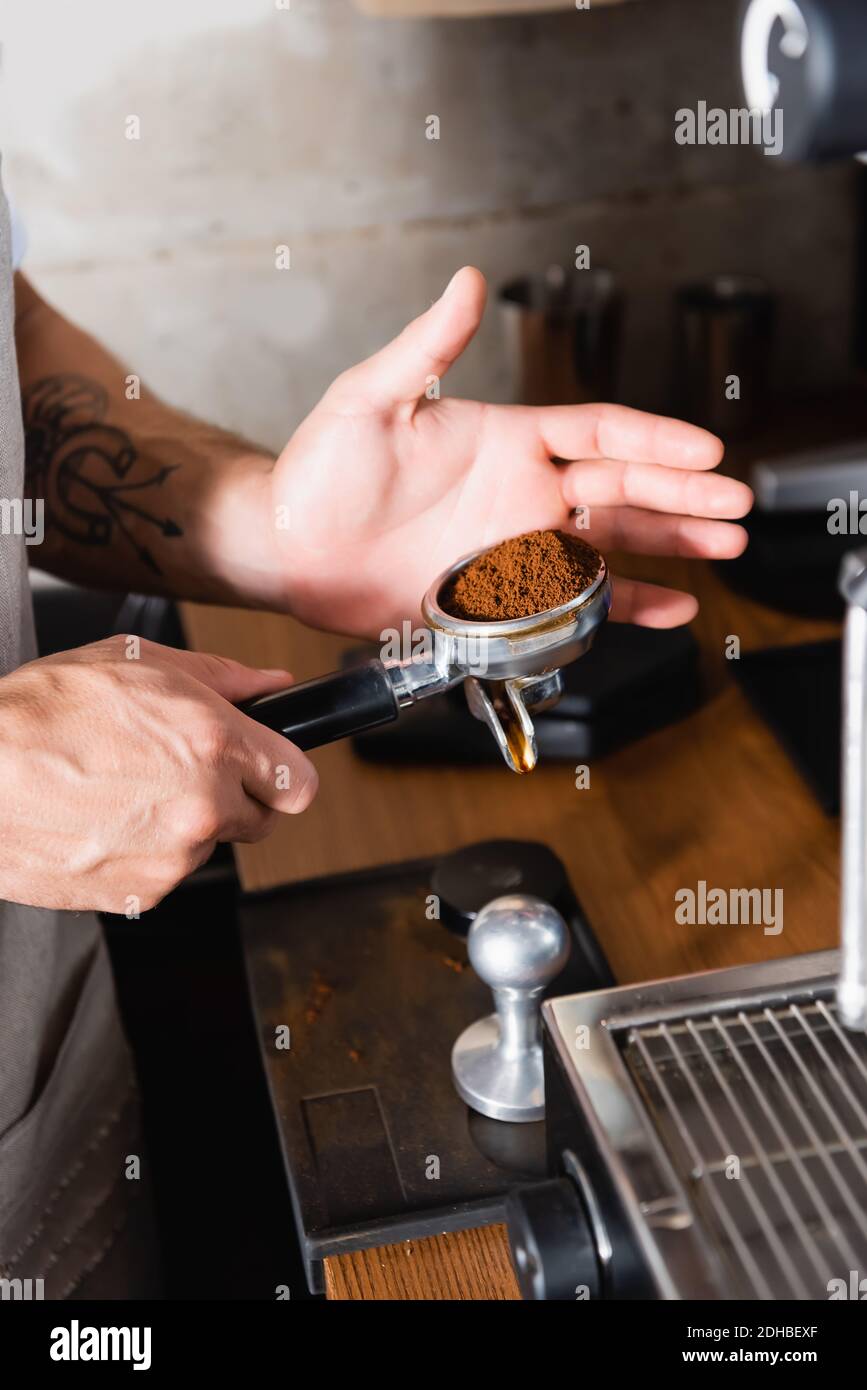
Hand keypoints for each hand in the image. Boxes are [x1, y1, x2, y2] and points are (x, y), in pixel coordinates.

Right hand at [0, 637, 317, 912]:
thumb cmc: (39, 716)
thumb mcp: (135, 662)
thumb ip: (221, 677)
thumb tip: (269, 685)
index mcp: (214, 743)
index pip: (298, 783)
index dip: (284, 774)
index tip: (269, 770)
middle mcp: (203, 806)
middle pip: (260, 820)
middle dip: (233, 798)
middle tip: (181, 773)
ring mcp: (172, 857)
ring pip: (206, 847)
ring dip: (182, 826)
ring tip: (123, 790)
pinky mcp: (139, 893)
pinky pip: (164, 874)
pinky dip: (143, 853)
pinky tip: (104, 819)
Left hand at [266, 267, 751, 637]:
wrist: (289, 548)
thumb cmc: (320, 471)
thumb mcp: (370, 399)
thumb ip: (426, 347)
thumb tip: (464, 281)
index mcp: (505, 438)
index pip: (599, 430)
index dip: (655, 440)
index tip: (703, 450)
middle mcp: (521, 492)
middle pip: (623, 488)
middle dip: (684, 497)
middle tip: (736, 505)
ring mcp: (516, 547)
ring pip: (612, 544)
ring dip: (671, 546)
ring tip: (726, 550)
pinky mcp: (500, 597)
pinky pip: (576, 604)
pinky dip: (625, 608)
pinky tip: (669, 608)